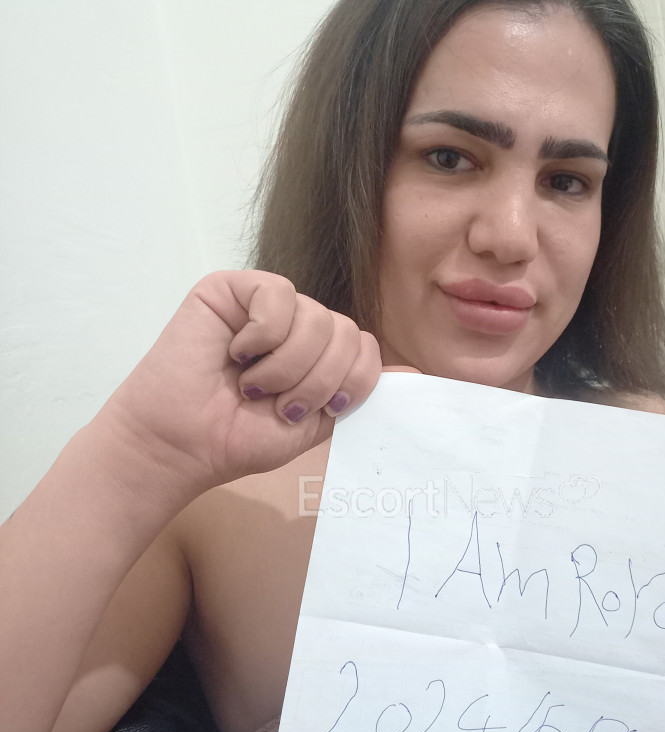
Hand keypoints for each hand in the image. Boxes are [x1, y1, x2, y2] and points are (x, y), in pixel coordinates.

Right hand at [100, 270, 380, 492]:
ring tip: (252, 386)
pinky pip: (277, 297)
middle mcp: (297, 325)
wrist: (184, 443)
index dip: (352, 381)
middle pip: (347, 332)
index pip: (365, 348)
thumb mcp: (315, 422)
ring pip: (316, 317)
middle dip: (318, 380)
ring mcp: (266, 305)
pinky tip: (237, 352)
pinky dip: (262, 335)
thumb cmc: (238, 437)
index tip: (321, 410)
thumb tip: (413, 374)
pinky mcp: (232, 288)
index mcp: (319, 355)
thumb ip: (355, 393)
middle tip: (277, 403)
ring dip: (286, 366)